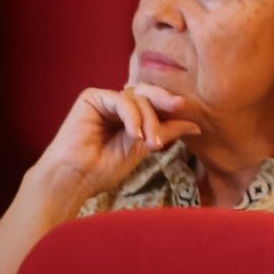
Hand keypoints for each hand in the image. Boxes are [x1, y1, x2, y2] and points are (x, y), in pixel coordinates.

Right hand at [30, 85, 200, 212]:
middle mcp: (117, 105)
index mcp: (130, 115)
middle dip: (166, 101)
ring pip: (139, 98)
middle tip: (180, 107)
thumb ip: (167, 132)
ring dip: (148, 120)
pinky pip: (122, 100)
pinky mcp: (92, 98)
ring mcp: (105, 100)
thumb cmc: (105, 167)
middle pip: (150, 94)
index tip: (194, 124)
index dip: (172, 110)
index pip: (156, 104)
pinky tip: (134, 135)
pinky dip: (133, 117)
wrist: (76, 178)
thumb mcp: (144, 147)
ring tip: (149, 143)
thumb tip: (196, 126)